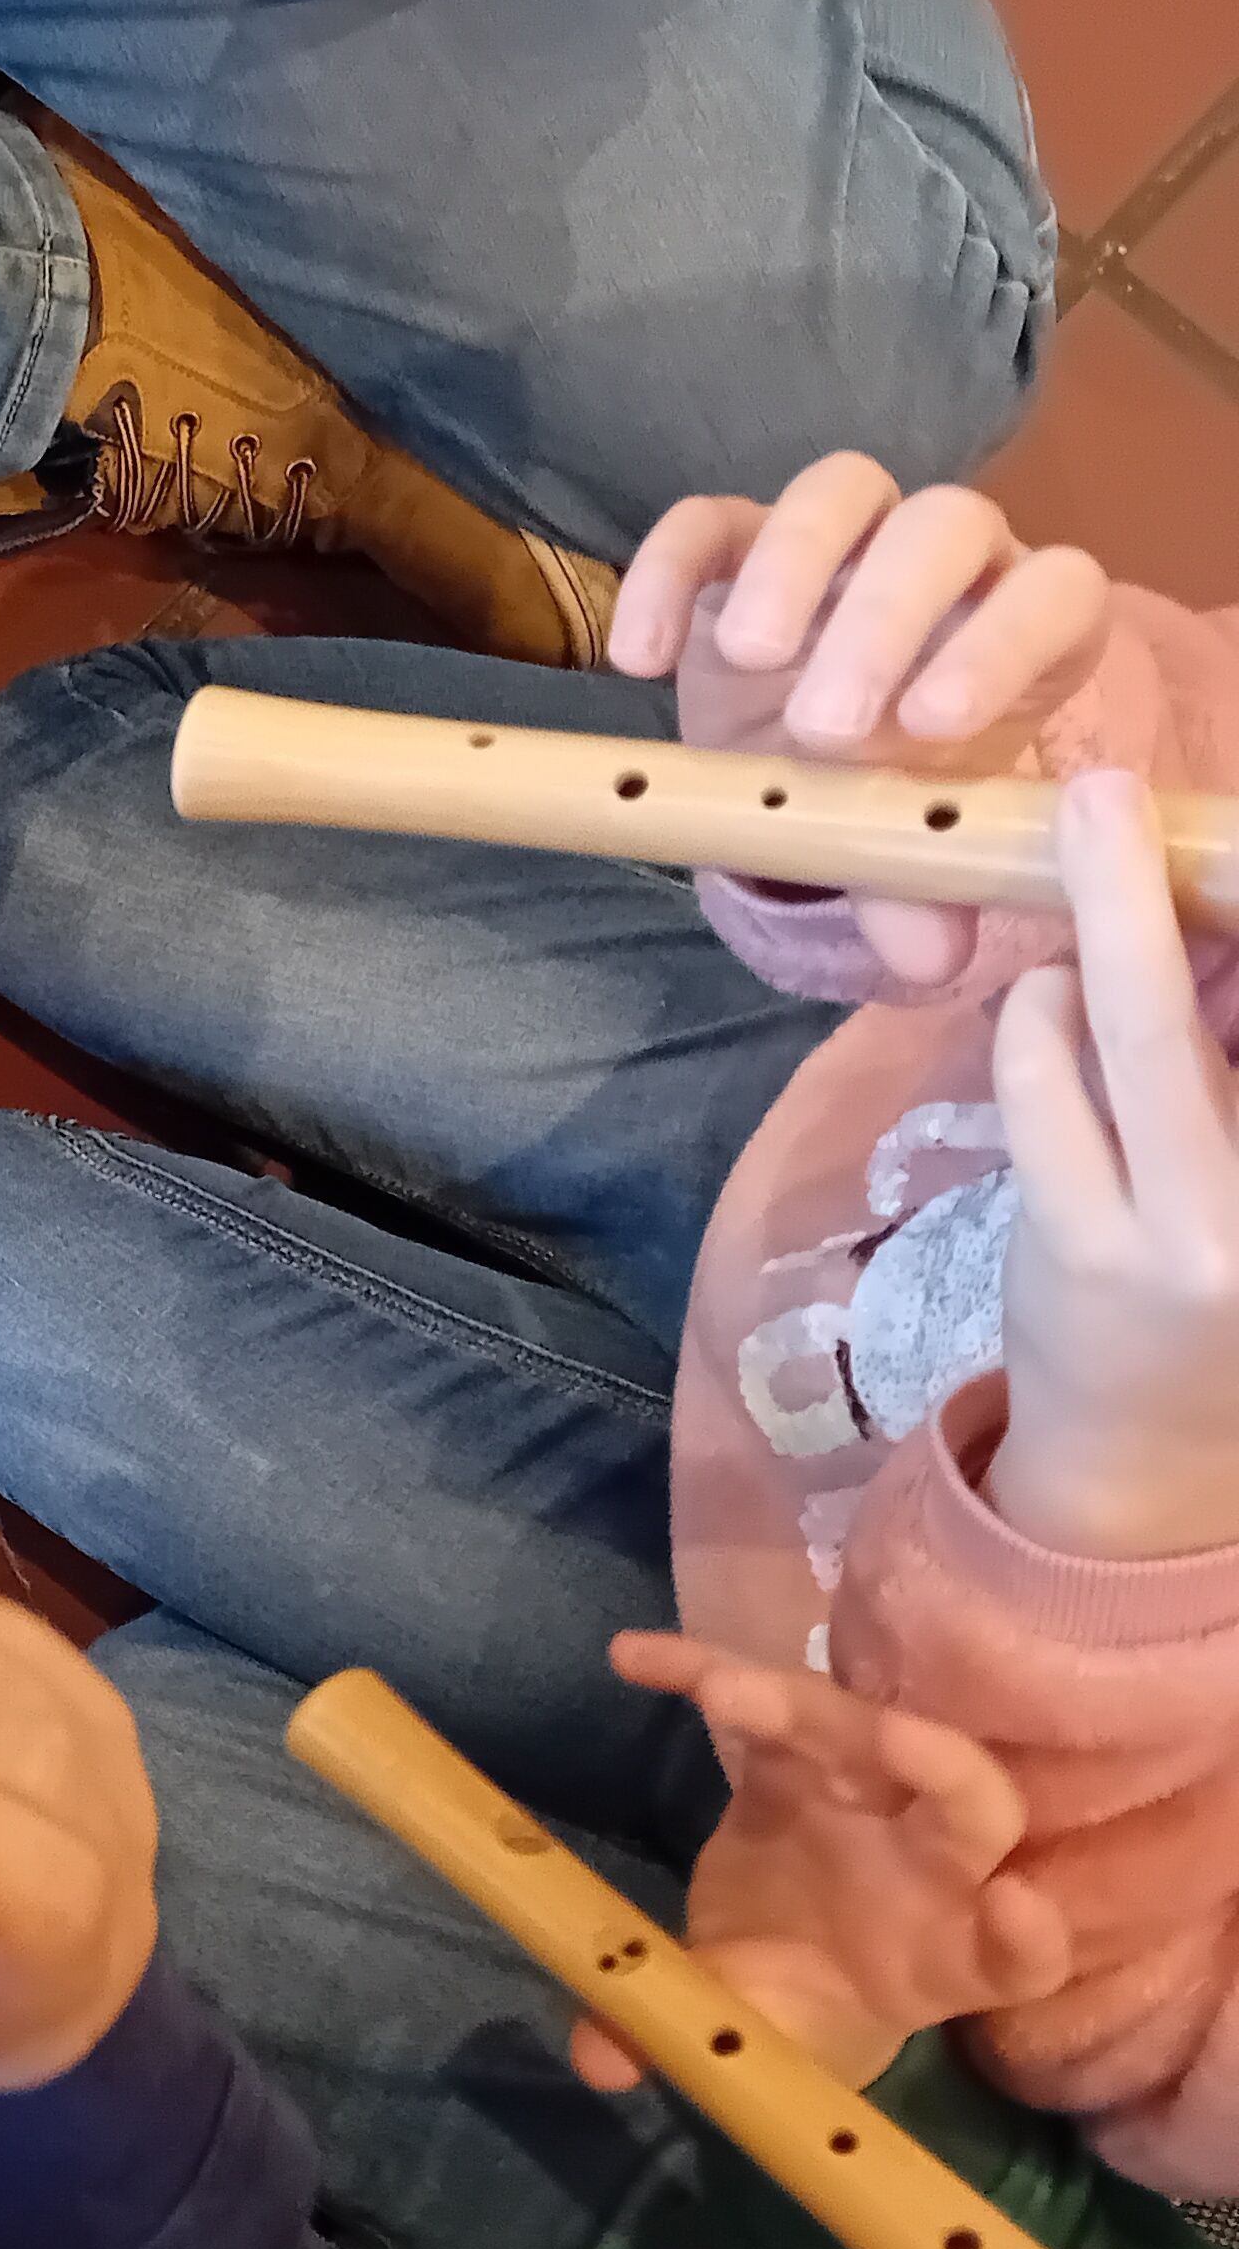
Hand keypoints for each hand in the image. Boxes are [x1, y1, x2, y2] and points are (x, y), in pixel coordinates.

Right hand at [587, 1635, 1066, 2091]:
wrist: (778, 1964)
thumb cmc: (793, 2011)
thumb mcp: (755, 2043)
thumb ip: (695, 2044)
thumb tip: (593, 2063)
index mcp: (946, 1962)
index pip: (1019, 1956)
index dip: (1026, 1937)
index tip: (1010, 1910)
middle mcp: (934, 1869)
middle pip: (976, 1808)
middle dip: (945, 1770)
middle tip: (888, 1739)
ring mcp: (870, 1799)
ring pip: (862, 1732)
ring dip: (800, 1704)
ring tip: (722, 1691)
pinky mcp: (801, 1759)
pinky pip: (765, 1703)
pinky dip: (705, 1670)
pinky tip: (635, 1659)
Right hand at [612, 458, 1113, 985]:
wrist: (798, 756)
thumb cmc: (878, 790)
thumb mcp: (900, 841)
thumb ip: (917, 884)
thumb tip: (932, 955)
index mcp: (1027, 626)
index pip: (1053, 593)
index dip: (1002, 645)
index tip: (933, 724)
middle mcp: (952, 560)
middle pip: (944, 527)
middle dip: (886, 620)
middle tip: (824, 726)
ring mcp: (845, 536)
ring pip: (842, 491)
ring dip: (795, 565)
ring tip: (748, 659)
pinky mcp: (742, 537)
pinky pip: (709, 521)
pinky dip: (670, 573)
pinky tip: (639, 658)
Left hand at [983, 770, 1238, 1561]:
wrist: (1151, 1455)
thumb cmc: (1221, 1275)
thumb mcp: (1237, 1160)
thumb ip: (1228, 1042)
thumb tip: (1197, 916)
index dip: (1220, 925)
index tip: (1202, 842)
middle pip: (1178, 1021)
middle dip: (1138, 890)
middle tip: (1103, 793)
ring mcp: (1181, 1230)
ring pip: (1113, 1036)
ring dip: (1080, 960)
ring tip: (1082, 941)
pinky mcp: (1083, 1246)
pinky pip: (1040, 1088)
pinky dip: (1031, 1020)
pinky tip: (1042, 999)